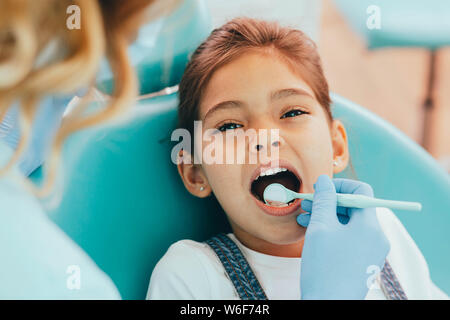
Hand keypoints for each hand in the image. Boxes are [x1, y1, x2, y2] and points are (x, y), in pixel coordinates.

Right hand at [297, 174, 389, 299]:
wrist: (329, 306)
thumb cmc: (324, 267)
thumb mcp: (320, 228)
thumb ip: (324, 200)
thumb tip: (325, 180)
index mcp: (370, 226)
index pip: (362, 191)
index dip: (340, 185)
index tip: (319, 188)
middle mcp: (375, 237)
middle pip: (354, 208)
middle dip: (329, 202)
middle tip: (307, 203)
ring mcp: (370, 251)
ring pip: (349, 224)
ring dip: (327, 217)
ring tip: (304, 218)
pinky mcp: (362, 262)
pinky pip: (349, 238)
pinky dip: (332, 232)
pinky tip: (312, 233)